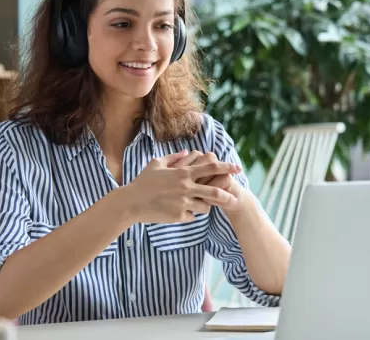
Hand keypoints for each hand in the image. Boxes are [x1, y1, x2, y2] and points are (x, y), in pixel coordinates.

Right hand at [124, 150, 241, 223]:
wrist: (132, 202)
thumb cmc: (143, 182)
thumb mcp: (156, 164)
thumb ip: (173, 157)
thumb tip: (186, 152)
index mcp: (182, 173)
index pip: (210, 168)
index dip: (226, 167)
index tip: (237, 168)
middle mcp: (186, 187)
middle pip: (215, 191)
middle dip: (227, 194)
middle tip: (234, 197)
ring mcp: (183, 203)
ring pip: (206, 207)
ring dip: (205, 206)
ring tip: (199, 205)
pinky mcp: (179, 216)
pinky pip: (192, 217)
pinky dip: (189, 215)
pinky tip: (180, 213)